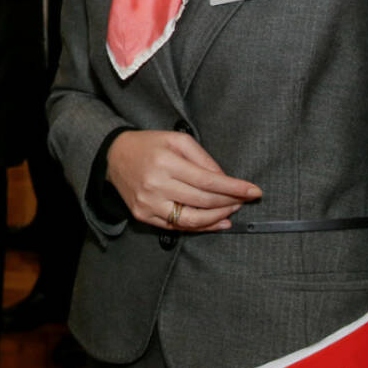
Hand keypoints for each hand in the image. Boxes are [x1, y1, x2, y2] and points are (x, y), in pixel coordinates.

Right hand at [105, 130, 261, 231]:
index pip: (208, 180)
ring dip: (218, 218)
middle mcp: (155, 184)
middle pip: (203, 201)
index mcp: (165, 162)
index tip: (254, 191)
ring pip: (191, 220)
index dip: (234, 188)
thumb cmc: (148, 146)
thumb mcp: (176, 140)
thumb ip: (203, 158)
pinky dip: (200, 227)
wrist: (113, 156)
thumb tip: (225, 180)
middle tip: (244, 200)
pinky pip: (176, 226)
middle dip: (229, 202)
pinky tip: (216, 223)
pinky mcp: (142, 215)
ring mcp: (148, 203)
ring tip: (231, 212)